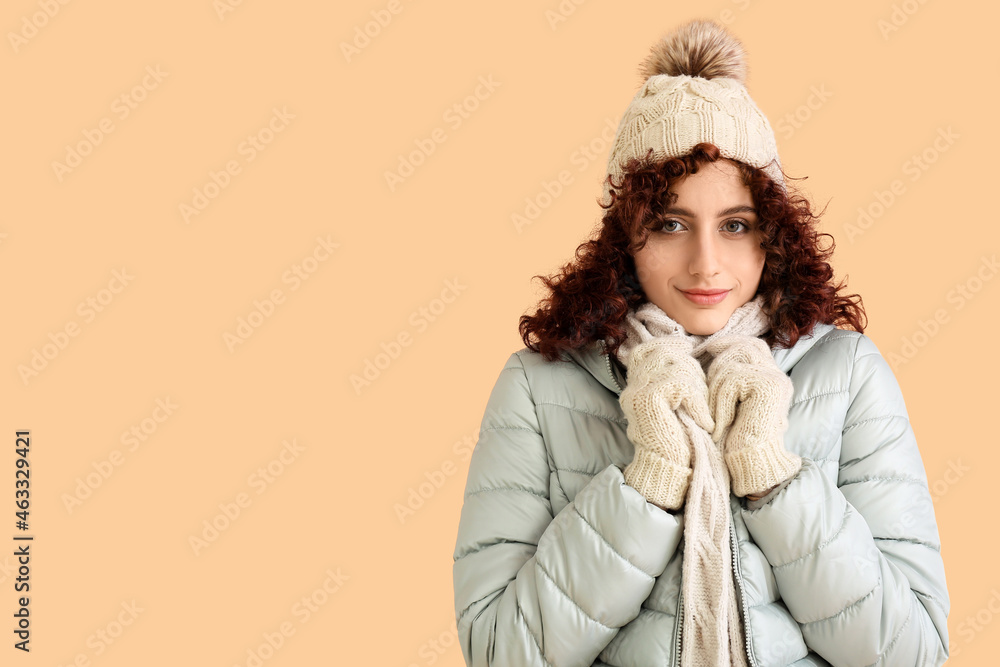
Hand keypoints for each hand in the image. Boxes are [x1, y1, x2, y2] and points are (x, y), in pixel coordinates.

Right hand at [619, 337, 713, 509]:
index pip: (646, 350)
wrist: (669, 472)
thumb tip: (687, 356)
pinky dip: (698, 403)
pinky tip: (704, 422)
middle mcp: (633, 388)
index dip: (668, 346)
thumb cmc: (679, 444)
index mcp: (637, 388)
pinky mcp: (649, 399)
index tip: (688, 351)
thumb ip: (675, 384)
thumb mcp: (677, 408)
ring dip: (697, 386)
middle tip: (703, 395)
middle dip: (690, 368)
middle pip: (664, 353)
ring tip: (703, 410)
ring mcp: (638, 392)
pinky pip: (681, 385)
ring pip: (676, 367)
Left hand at [705, 335, 801, 497]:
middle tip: (704, 386)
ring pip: (731, 366)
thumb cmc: (737, 440)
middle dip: (717, 363)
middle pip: (742, 348)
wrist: (753, 465)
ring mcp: (774, 380)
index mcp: (771, 377)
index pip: (751, 345)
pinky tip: (720, 424)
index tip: (707, 348)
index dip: (729, 342)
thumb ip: (727, 380)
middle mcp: (777, 375)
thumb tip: (706, 353)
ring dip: (714, 390)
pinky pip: (732, 381)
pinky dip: (720, 404)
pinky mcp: (768, 387)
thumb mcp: (730, 404)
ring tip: (713, 416)